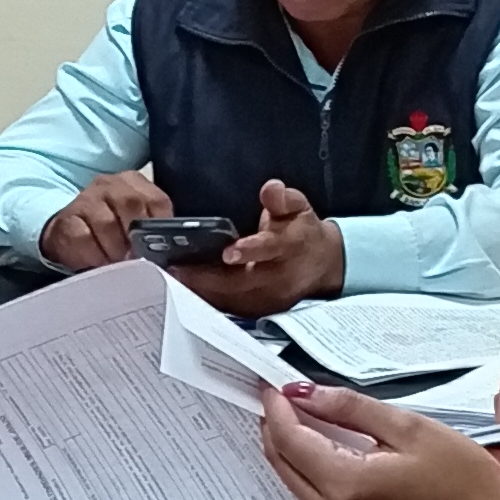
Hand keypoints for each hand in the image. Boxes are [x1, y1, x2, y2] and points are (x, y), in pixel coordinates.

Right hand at [39, 168, 176, 271]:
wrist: (68, 235)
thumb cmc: (109, 233)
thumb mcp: (134, 225)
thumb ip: (151, 232)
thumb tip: (170, 259)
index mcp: (133, 183)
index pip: (157, 200)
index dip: (160, 226)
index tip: (158, 248)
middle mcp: (109, 184)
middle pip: (132, 205)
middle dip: (136, 238)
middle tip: (137, 259)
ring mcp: (85, 199)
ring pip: (107, 223)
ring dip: (116, 250)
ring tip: (118, 263)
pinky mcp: (66, 220)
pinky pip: (84, 238)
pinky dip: (95, 255)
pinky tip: (99, 262)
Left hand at [178, 180, 340, 316]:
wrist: (322, 264)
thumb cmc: (302, 232)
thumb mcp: (299, 208)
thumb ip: (283, 198)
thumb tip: (270, 188)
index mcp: (290, 247)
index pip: (270, 248)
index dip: (250, 250)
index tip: (229, 252)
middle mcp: (280, 277)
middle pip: (242, 281)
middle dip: (209, 276)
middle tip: (178, 268)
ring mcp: (270, 298)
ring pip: (234, 299)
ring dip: (204, 290)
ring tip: (177, 277)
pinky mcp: (261, 310)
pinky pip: (232, 309)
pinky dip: (210, 299)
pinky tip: (189, 288)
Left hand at [259, 377, 499, 499]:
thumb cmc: (463, 482)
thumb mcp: (408, 428)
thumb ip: (350, 408)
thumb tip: (306, 393)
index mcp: (346, 486)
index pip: (290, 440)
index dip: (277, 407)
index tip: (274, 384)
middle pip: (281, 462)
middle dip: (277, 424)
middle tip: (285, 393)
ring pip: (291, 480)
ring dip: (291, 446)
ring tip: (305, 412)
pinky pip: (309, 496)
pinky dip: (308, 467)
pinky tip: (323, 444)